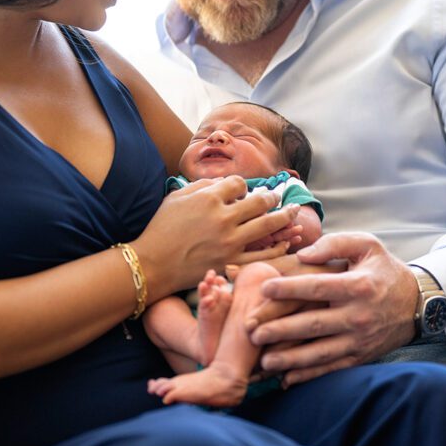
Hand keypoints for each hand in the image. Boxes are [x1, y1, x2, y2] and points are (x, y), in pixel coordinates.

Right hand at [133, 176, 298, 294]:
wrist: (151, 263)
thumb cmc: (160, 228)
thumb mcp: (176, 196)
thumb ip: (202, 185)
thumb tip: (224, 182)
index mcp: (209, 198)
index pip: (239, 184)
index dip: (244, 186)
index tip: (243, 191)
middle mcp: (223, 217)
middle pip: (260, 202)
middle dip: (272, 197)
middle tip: (278, 197)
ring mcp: (229, 242)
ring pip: (267, 226)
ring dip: (285, 217)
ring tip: (295, 212)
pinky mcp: (230, 262)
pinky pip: (261, 256)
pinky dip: (276, 249)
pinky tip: (286, 243)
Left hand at [245, 233, 417, 385]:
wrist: (416, 303)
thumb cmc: (383, 270)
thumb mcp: (367, 245)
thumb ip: (335, 244)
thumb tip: (302, 254)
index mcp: (358, 286)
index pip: (318, 287)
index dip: (290, 288)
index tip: (264, 287)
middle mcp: (358, 316)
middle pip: (314, 324)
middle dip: (281, 329)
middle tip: (252, 331)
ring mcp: (359, 340)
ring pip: (320, 352)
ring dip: (290, 358)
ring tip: (263, 361)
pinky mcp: (359, 356)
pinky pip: (331, 368)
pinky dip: (308, 375)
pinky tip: (286, 379)